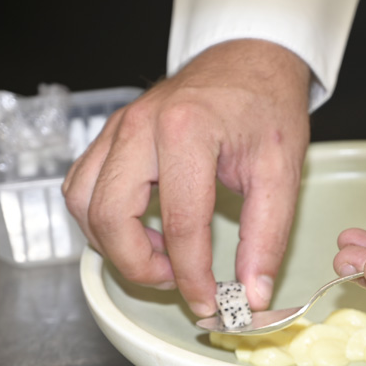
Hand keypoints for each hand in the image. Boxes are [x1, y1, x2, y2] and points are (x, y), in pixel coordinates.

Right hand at [63, 39, 310, 315]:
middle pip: (109, 217)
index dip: (191, 276)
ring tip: (162, 257)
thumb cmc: (267, 108)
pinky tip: (142, 230)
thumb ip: (267, 238)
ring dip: (113, 245)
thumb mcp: (282, 173)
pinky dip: (102, 219)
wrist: (250, 62)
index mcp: (186, 131)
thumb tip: (252, 293)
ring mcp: (119, 127)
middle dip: (139, 266)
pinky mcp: (111, 134)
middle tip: (179, 282)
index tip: (209, 303)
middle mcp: (140, 126)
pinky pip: (83, 185)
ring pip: (83, 203)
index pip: (179, 223)